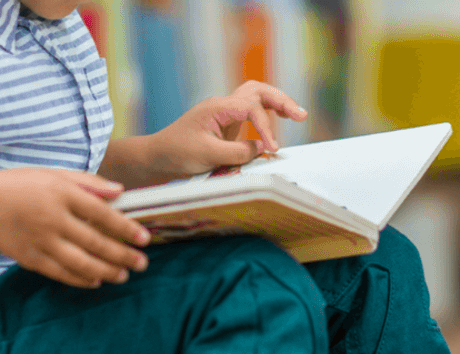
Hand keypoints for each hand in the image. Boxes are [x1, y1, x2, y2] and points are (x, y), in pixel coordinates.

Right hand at [0, 169, 151, 288]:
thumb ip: (89, 182)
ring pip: (81, 262)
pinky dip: (81, 279)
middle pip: (96, 242)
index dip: (126, 228)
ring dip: (106, 271)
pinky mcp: (30, 258)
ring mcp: (41, 240)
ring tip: (124, 276)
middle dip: (123, 255)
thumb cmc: (20, 186)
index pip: (102, 213)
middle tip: (142, 263)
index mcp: (61, 194)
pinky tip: (97, 281)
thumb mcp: (54, 174)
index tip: (144, 239)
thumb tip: (120, 190)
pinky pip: (61, 273)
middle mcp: (53, 218)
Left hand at [153, 81, 308, 176]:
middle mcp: (223, 106)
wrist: (157, 156)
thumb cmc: (177, 153)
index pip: (251, 108)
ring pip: (256, 98)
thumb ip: (238, 152)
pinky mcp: (226, 126)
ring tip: (297, 115)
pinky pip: (251, 114)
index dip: (266, 128)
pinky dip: (266, 116)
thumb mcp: (208, 156)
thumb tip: (262, 148)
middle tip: (301, 115)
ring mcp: (225, 115)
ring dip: (276, 104)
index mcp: (217, 107)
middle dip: (281, 101)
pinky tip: (277, 123)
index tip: (273, 149)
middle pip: (258, 91)